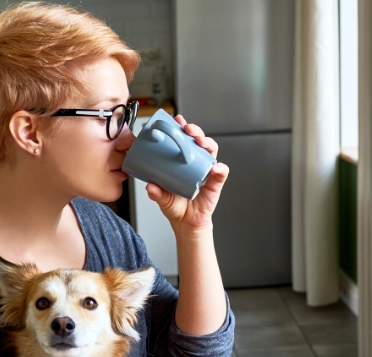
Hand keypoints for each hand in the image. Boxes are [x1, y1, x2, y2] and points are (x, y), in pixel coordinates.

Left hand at [145, 114, 228, 235]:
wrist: (187, 223)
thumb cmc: (175, 206)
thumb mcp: (162, 199)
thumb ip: (156, 193)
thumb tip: (150, 186)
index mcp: (183, 162)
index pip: (184, 140)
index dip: (182, 127)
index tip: (176, 119)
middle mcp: (196, 163)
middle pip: (199, 141)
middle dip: (195, 131)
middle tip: (188, 130)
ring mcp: (207, 171)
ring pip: (211, 151)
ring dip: (208, 143)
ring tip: (201, 143)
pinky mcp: (216, 182)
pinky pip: (221, 173)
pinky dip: (220, 169)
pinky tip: (216, 168)